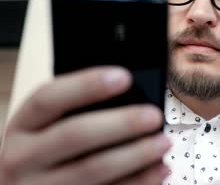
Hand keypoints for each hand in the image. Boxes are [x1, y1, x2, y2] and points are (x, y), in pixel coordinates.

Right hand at [0, 67, 170, 184]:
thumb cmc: (45, 150)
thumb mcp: (46, 127)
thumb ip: (76, 110)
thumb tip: (130, 93)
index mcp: (23, 126)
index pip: (49, 98)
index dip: (86, 84)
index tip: (123, 76)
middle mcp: (23, 157)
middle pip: (75, 134)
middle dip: (121, 123)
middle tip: (153, 116)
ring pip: (93, 170)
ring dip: (136, 156)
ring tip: (164, 142)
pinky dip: (138, 181)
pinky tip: (159, 170)